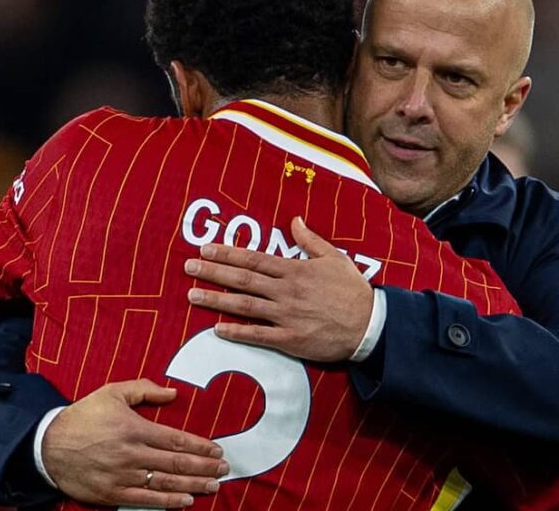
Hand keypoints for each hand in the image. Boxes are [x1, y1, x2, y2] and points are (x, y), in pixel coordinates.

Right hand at [43, 378, 228, 508]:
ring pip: (165, 482)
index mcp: (134, 428)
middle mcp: (132, 454)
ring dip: (193, 485)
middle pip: (176, 463)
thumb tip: (173, 393)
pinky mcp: (112, 493)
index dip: (200, 446)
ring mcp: (123, 476)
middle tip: (225, 469)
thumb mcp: (112, 393)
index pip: (176, 439)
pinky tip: (187, 501)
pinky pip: (146, 499)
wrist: (48, 445)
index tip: (217, 450)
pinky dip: (168, 502)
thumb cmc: (84, 417)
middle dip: (204, 467)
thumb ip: (144, 389)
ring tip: (214, 485)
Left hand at [184, 216, 373, 361]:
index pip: (254, 259)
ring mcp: (287, 316)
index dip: (228, 253)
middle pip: (243, 279)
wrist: (370, 325)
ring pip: (245, 306)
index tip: (206, 249)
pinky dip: (237, 332)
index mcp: (295, 270)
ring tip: (192, 295)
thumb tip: (294, 220)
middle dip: (213, 272)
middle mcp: (286, 291)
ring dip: (216, 300)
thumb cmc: (353, 291)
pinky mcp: (291, 339)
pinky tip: (217, 329)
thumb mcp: (335, 258)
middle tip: (188, 267)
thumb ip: (310, 240)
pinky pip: (259, 335)